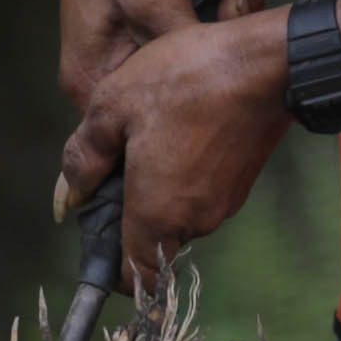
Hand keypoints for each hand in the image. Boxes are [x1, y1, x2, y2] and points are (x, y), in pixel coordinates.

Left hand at [55, 10, 290, 274]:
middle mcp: (195, 221)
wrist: (270, 61)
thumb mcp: (113, 105)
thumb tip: (71, 195)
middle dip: (128, 210)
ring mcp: (223, 203)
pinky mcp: (240, 183)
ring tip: (150, 131)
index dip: (112, 270)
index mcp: (158, 214)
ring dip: (156, 187)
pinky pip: (198, 193)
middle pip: (151, 240)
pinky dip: (182, 173)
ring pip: (175, 214)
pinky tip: (179, 127)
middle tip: (116, 158)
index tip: (98, 238)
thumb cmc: (188, 79)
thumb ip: (83, 158)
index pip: (135, 278)